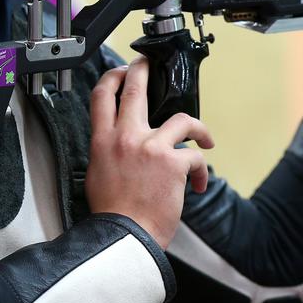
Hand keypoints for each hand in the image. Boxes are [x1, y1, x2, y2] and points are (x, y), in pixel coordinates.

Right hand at [86, 57, 214, 247]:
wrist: (125, 238)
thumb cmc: (113, 213)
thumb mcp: (98, 174)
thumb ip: (108, 151)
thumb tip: (120, 143)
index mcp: (102, 141)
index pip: (101, 96)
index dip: (112, 76)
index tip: (122, 71)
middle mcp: (125, 138)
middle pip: (134, 89)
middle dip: (142, 68)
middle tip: (150, 63)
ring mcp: (151, 147)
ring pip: (182, 119)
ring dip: (199, 127)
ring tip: (204, 137)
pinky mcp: (173, 162)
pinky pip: (196, 155)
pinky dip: (201, 170)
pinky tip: (198, 184)